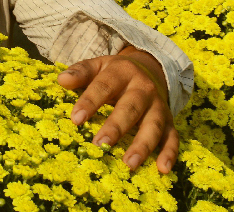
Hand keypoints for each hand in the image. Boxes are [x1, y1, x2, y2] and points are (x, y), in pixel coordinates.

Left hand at [56, 47, 177, 173]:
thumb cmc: (115, 73)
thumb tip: (61, 80)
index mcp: (122, 72)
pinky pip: (172, 137)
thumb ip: (80, 72)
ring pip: (153, 125)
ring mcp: (158, 105)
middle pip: (130, 107)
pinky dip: (170, 153)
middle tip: (100, 145)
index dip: (90, 102)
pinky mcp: (169, 121)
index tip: (76, 119)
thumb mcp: (98, 66)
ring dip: (142, 145)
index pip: (104, 86)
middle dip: (116, 127)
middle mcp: (143, 88)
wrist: (149, 68)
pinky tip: (163, 169)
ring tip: (128, 164)